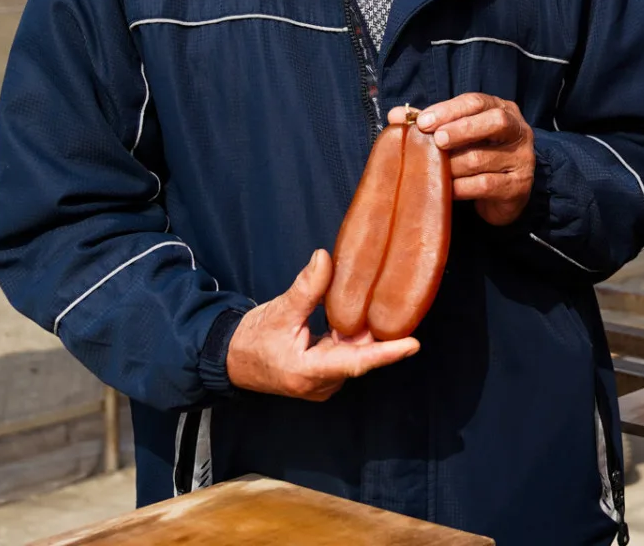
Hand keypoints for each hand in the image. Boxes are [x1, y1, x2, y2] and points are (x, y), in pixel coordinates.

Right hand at [225, 249, 418, 400]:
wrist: (230, 361)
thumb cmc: (251, 340)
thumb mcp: (279, 311)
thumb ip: (306, 287)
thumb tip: (325, 258)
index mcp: (308, 371)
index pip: (356, 363)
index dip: (386, 354)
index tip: (412, 345)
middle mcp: (320, 384)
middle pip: (360, 357)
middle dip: (380, 334)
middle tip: (401, 307)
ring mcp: (322, 383)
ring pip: (355, 356)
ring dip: (365, 334)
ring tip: (385, 308)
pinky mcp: (323, 377)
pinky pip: (347, 356)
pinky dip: (354, 338)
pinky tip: (363, 318)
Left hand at [416, 93, 535, 225]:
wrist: (504, 193)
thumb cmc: (478, 155)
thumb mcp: (458, 134)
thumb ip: (430, 123)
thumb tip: (395, 115)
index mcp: (502, 109)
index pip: (476, 102)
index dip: (449, 110)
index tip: (422, 121)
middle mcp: (518, 131)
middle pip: (494, 122)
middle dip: (461, 129)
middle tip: (436, 140)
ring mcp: (521, 159)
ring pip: (482, 158)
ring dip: (452, 165)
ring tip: (432, 170)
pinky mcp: (517, 186)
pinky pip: (484, 185)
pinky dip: (460, 187)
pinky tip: (445, 189)